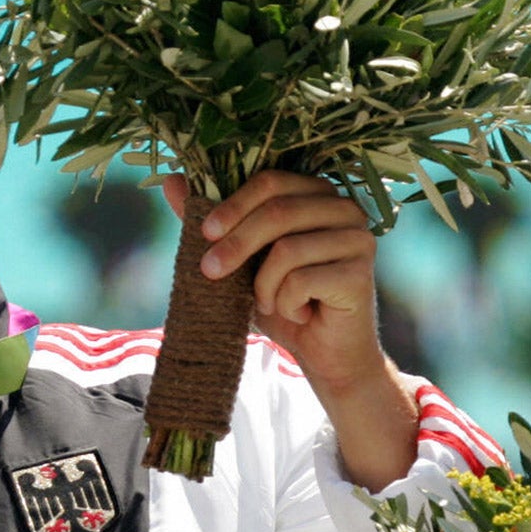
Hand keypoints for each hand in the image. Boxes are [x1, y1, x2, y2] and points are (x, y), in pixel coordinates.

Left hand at [165, 171, 413, 488]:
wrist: (322, 351)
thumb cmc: (280, 299)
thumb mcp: (239, 259)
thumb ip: (211, 221)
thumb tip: (170, 181)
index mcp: (316, 193)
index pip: (271, 182)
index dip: (233, 204)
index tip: (205, 233)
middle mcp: (345, 208)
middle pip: (278, 212)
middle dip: (235, 244)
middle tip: (209, 271)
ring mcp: (359, 238)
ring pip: (287, 250)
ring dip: (263, 285)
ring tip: (268, 302)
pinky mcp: (361, 272)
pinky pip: (302, 281)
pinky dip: (285, 303)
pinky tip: (298, 312)